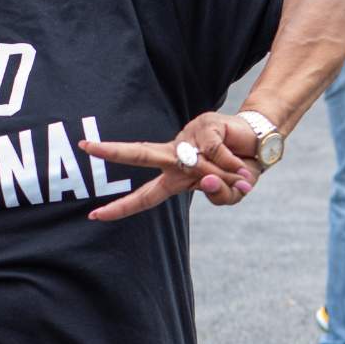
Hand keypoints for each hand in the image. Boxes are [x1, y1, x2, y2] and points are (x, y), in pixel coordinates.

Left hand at [79, 113, 262, 222]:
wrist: (260, 145)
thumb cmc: (238, 171)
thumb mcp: (230, 193)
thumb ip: (220, 195)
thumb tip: (206, 180)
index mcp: (175, 176)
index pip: (143, 195)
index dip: (120, 207)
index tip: (94, 215)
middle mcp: (176, 156)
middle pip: (139, 155)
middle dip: (112, 151)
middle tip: (84, 146)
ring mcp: (189, 140)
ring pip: (199, 166)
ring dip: (225, 177)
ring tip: (241, 175)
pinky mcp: (205, 128)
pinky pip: (218, 155)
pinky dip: (235, 164)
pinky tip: (242, 161)